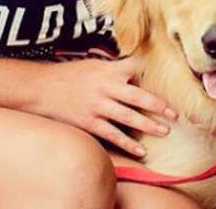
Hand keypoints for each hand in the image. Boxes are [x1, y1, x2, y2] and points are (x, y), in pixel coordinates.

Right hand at [28, 56, 176, 156]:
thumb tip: (136, 70)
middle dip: (159, 105)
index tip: (172, 78)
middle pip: (138, 96)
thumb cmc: (69, 75)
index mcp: (108, 70)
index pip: (136, 68)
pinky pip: (112, 135)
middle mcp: (105, 87)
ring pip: (129, 117)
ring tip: (165, 131)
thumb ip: (114, 68)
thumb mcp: (94, 64)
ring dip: (149, 125)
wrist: (41, 89)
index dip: (152, 72)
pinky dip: (128, 144)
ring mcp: (97, 106)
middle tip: (175, 113)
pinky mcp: (89, 123)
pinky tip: (141, 151)